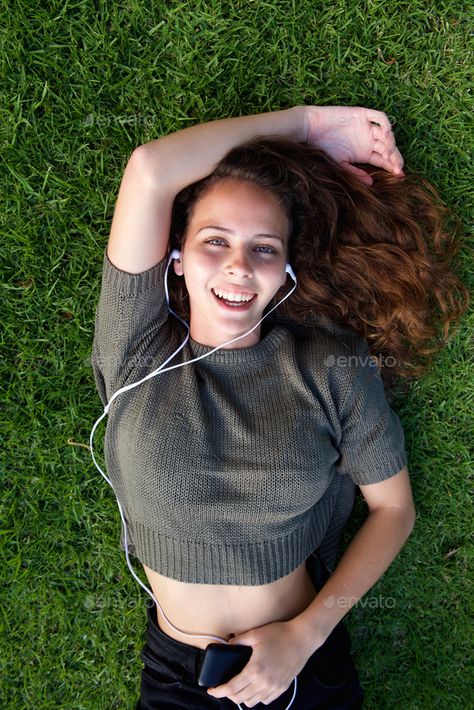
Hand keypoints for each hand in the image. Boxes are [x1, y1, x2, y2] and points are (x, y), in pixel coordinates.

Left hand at [206, 619, 320, 707]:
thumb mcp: (255, 634)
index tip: (212, 690)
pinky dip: (257, 697)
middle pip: (240, 699)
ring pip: (252, 702)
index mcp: (254, 670)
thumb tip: (227, 645)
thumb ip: (238, 641)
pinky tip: (255, 687)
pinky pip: (265, 700)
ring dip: (243, 697)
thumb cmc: (279, 634)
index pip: (231, 688)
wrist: (302, 639)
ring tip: (239, 687)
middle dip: (229, 695)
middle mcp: (263, 683)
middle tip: (224, 687)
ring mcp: (274, 687)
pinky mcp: (282, 687)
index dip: (219, 691)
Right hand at [304, 105, 404, 185]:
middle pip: (388, 148)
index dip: (393, 166)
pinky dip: (385, 125)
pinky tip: (385, 135)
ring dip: (391, 143)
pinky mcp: (362, 114)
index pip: (384, 160)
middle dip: (395, 157)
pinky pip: (379, 117)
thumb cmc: (322, 148)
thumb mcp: (340, 164)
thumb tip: (371, 183)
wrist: (310, 129)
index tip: (400, 175)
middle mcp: (368, 140)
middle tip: (398, 167)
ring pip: (386, 134)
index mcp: (364, 153)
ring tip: (389, 153)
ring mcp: (367, 127)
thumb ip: (355, 172)